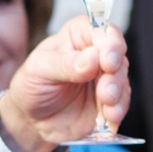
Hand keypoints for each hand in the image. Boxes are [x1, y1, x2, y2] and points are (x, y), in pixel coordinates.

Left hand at [0, 15, 129, 151]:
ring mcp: (104, 78)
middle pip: (118, 56)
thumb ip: (65, 64)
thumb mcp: (39, 69)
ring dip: (118, 94)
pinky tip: (109, 118)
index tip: (107, 60)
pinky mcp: (109, 101)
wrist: (31, 120)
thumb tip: (93, 57)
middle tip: (105, 91)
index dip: (110, 43)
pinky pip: (122, 103)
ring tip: (108, 108)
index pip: (103, 31)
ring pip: (122, 80)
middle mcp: (96, 54)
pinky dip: (118, 110)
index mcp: (78, 37)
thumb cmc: (32, 85)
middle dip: (114, 74)